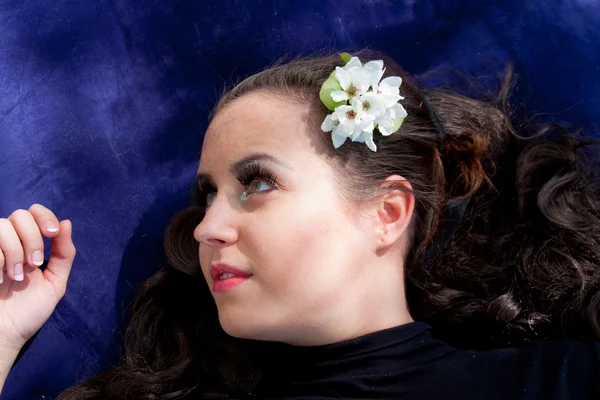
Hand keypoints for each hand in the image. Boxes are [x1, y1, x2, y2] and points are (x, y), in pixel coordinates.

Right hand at [0, 204, 75, 353]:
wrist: (3, 335)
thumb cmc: (28, 312)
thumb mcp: (55, 283)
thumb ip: (63, 254)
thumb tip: (66, 222)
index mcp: (29, 245)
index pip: (34, 212)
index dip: (44, 216)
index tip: (52, 234)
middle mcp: (8, 242)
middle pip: (20, 215)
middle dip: (32, 238)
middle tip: (34, 264)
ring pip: (2, 225)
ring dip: (14, 250)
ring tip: (15, 275)